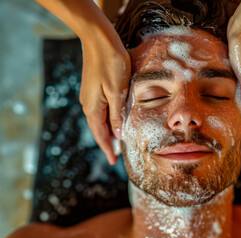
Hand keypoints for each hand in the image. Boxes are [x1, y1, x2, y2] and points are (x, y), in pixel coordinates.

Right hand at [79, 33, 130, 164]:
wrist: (98, 39)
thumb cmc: (110, 63)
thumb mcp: (117, 91)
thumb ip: (117, 114)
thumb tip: (118, 134)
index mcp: (93, 107)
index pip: (101, 134)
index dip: (108, 148)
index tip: (113, 161)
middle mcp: (88, 103)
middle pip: (98, 129)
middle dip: (107, 143)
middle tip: (115, 155)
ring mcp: (90, 95)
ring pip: (99, 119)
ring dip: (107, 132)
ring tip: (116, 142)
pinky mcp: (93, 88)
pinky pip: (100, 110)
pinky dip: (107, 119)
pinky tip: (114, 120)